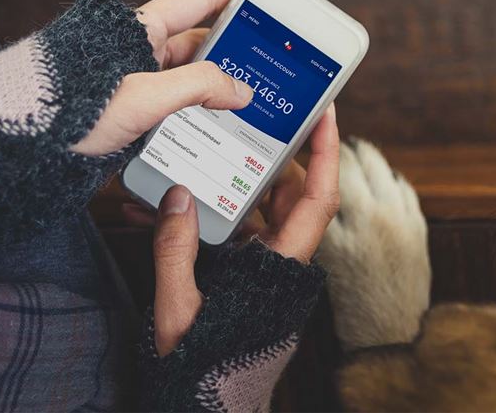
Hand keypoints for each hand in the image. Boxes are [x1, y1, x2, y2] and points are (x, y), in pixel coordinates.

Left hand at [73, 0, 253, 155]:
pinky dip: (197, 108)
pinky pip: (174, 101)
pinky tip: (216, 123)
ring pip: (188, 75)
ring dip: (216, 85)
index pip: (196, 0)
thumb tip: (240, 90)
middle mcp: (139, 48)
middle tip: (267, 57)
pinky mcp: (129, 106)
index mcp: (142, 29)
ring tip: (250, 96)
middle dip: (232, 48)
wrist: (22, 140)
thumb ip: (197, 87)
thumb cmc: (69, 107)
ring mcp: (135, 77)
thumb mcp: (142, 96)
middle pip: (198, 41)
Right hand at [151, 106, 338, 355]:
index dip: (327, 154)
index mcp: (282, 266)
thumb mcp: (180, 309)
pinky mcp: (245, 274)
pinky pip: (235, 233)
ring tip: (200, 152)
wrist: (206, 408)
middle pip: (288, 194)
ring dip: (233, 182)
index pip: (319, 200)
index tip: (325, 113)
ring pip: (259, 209)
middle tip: (246, 121)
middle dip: (267, 155)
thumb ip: (175, 251)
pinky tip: (168, 208)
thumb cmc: (203, 367)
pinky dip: (210, 217)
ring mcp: (265, 266)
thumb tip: (177, 195)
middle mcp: (282, 261)